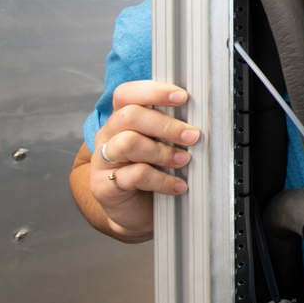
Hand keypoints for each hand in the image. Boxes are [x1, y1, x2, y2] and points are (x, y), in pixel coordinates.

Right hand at [90, 80, 199, 238]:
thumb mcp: (161, 145)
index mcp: (121, 120)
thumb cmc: (151, 172)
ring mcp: (103, 160)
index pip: (127, 94)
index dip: (153, 91)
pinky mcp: (103, 185)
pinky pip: (134, 175)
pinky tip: (177, 185)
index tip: (181, 97)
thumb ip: (171, 129)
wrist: (134, 211)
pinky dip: (162, 180)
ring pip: (128, 143)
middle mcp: (108, 136)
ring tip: (183, 161)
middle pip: (129, 116)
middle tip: (192, 136)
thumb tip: (200, 117)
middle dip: (166, 125)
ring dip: (162, 151)